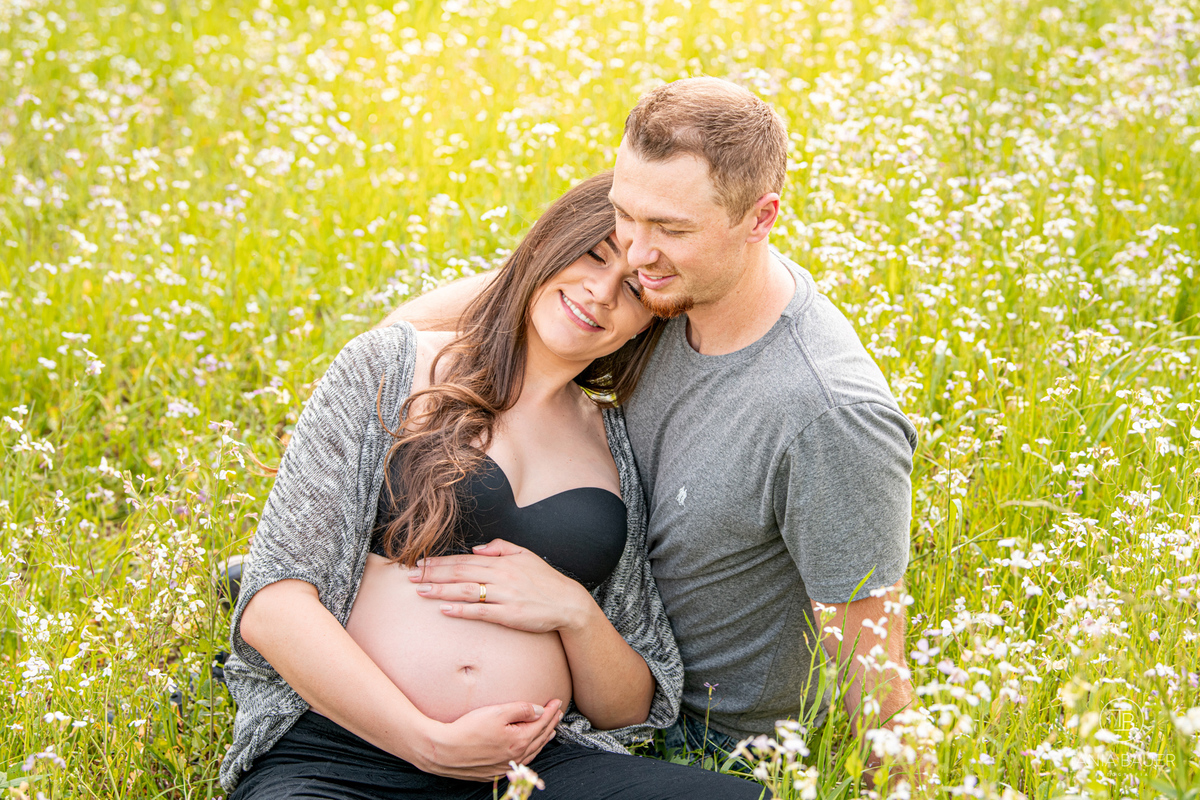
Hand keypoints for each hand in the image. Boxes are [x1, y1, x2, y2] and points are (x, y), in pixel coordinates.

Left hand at [410, 539, 593, 632]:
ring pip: (466, 591)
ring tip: (419, 591)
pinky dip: (461, 610)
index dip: (440, 561)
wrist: (568, 603)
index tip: (419, 562)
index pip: (464, 559)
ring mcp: (505, 595)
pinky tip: (444, 609)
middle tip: (409, 576)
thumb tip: (476, 548)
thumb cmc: (546, 580)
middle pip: (460, 573)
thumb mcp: (525, 555)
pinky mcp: (509, 614)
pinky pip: (481, 611)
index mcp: (502, 561)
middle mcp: (501, 576)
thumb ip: (500, 547)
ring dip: (440, 590)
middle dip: (432, 574)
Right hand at [411, 699, 563, 779]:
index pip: (541, 723)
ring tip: (549, 730)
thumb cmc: (468, 730)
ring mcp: (505, 766)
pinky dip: (529, 752)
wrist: (444, 750)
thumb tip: (539, 710)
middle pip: (539, 738)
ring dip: (542, 739)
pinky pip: (520, 762)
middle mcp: (515, 757)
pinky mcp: (494, 771)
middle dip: (550, 724)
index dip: (551, 711)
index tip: (557, 701)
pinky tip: (528, 748)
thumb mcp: (496, 712)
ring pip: (532, 752)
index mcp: (519, 741)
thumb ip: (521, 710)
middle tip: (557, 713)